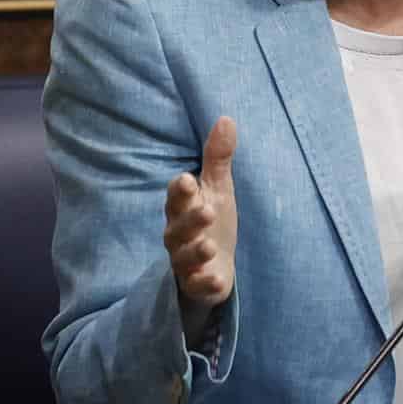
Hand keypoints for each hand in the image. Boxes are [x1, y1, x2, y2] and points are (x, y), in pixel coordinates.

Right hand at [165, 116, 238, 330]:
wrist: (215, 265)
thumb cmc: (212, 220)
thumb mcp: (218, 188)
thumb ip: (218, 158)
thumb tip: (226, 118)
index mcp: (183, 208)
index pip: (176, 197)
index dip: (180, 190)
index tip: (188, 180)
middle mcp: (178, 234)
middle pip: (177, 227)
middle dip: (190, 220)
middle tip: (207, 211)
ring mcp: (185, 261)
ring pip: (184, 257)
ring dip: (196, 251)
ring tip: (209, 245)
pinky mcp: (196, 284)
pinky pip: (196, 285)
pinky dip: (204, 283)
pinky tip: (216, 280)